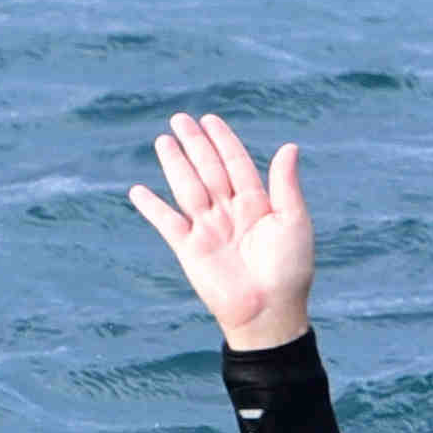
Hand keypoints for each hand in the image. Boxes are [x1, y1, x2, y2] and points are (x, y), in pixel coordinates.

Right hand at [128, 110, 316, 350]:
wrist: (268, 313)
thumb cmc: (289, 270)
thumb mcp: (293, 222)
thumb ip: (285, 185)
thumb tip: (289, 146)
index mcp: (256, 204)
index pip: (235, 164)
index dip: (223, 141)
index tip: (210, 119)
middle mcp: (229, 213)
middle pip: (208, 170)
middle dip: (194, 144)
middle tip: (180, 119)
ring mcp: (208, 230)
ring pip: (187, 188)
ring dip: (175, 165)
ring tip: (162, 140)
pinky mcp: (189, 250)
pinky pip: (167, 223)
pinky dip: (152, 208)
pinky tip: (138, 191)